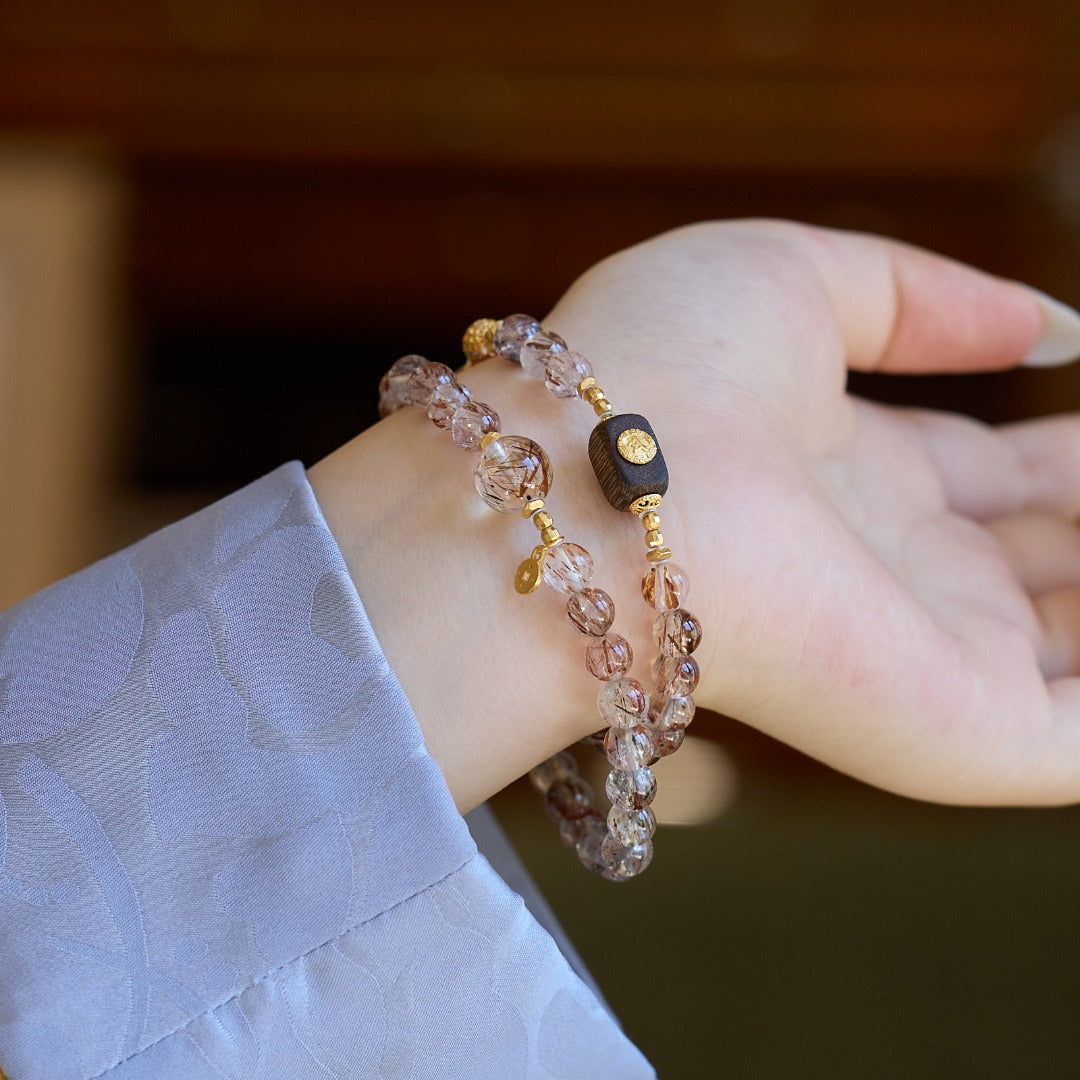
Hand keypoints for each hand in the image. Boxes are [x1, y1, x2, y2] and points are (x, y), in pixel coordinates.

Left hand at [311, 220, 1079, 809]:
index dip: (1066, 455)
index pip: (993, 474)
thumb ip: (925, 297)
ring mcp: (928, 656)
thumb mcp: (795, 283)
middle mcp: (893, 571)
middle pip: (1045, 558)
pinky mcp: (952, 732)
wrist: (596, 484)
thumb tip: (1049, 331)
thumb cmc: (665, 365)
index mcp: (855, 474)